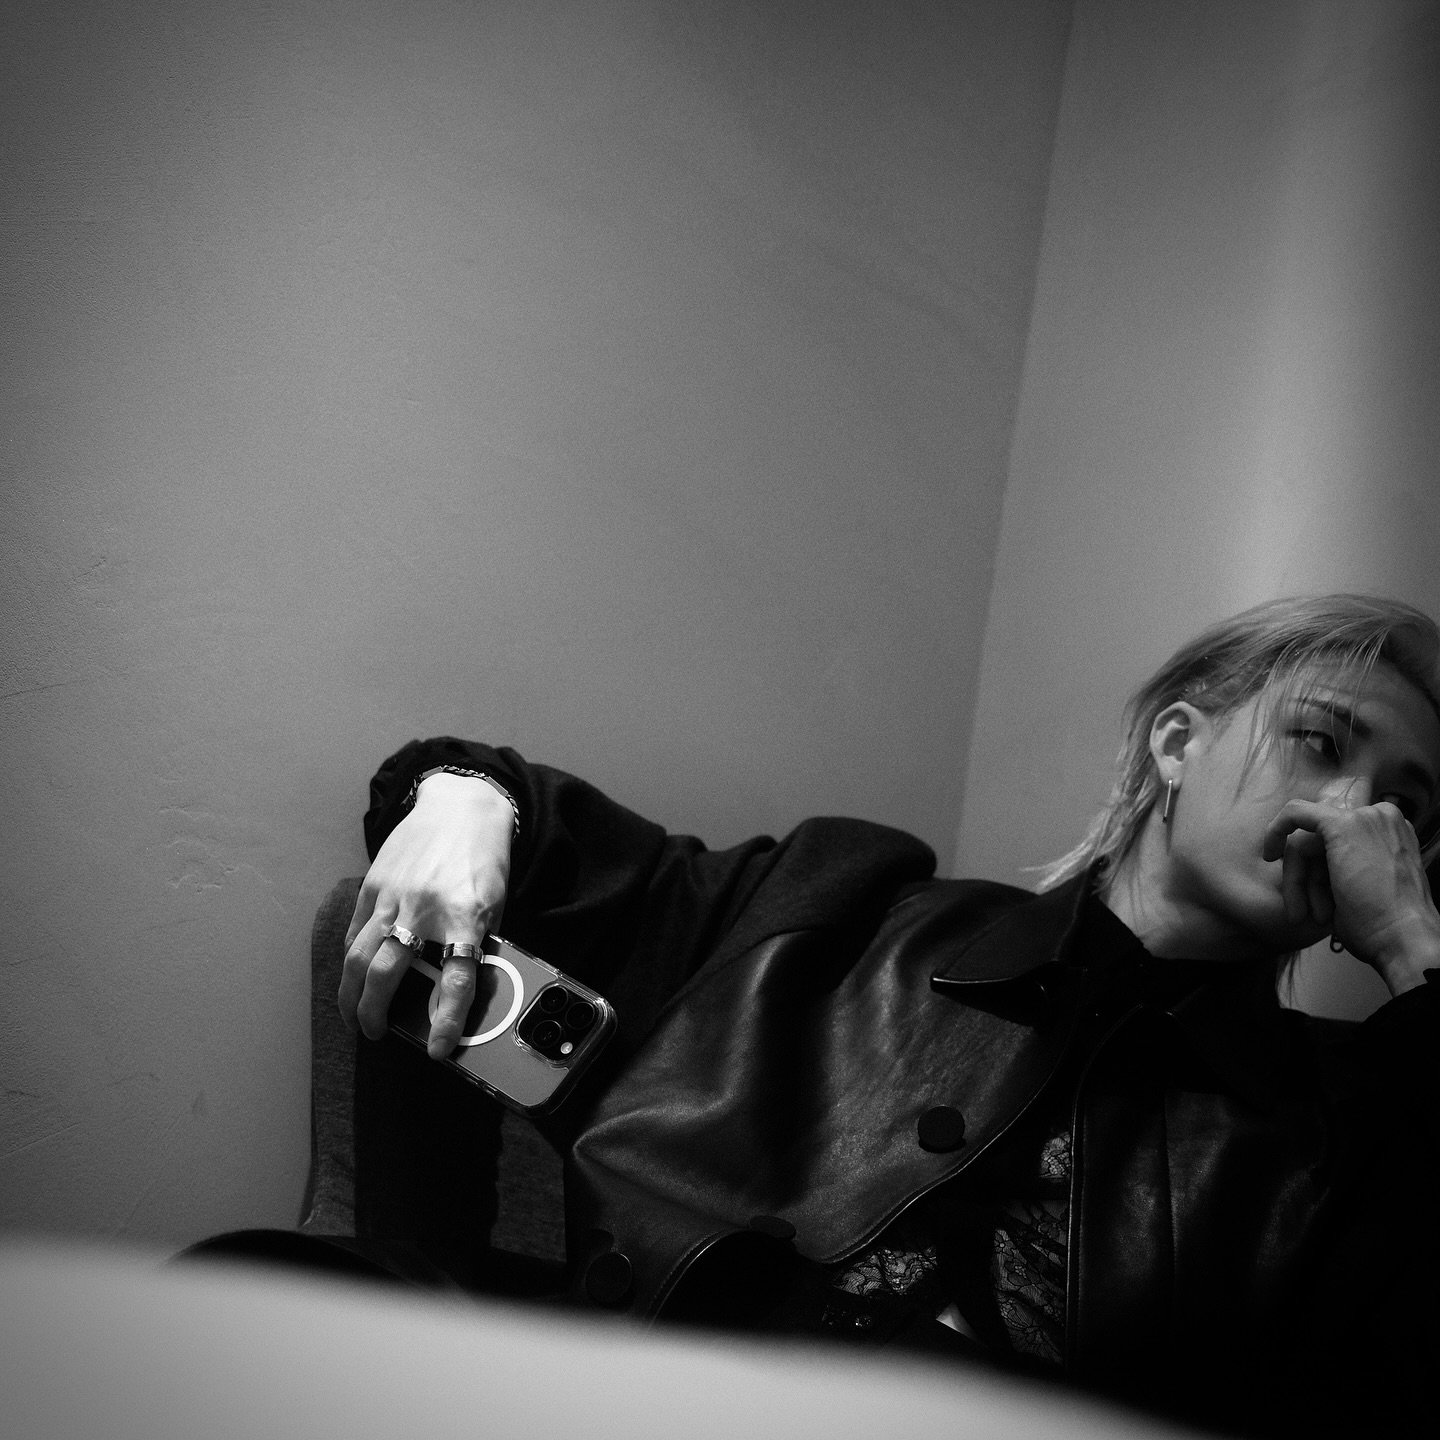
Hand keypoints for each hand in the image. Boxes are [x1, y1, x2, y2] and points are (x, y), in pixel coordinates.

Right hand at [339, 773, 515, 1056]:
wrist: (461, 807)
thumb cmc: (484, 860)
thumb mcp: (495, 905)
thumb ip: (477, 945)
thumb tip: (461, 994)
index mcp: (465, 915)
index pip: (456, 980)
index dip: (446, 1021)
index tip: (437, 1050)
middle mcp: (423, 908)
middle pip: (387, 973)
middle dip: (375, 1013)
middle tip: (376, 1032)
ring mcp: (392, 896)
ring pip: (359, 957)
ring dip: (351, 995)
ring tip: (354, 1017)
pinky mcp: (373, 885)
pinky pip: (354, 932)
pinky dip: (350, 961)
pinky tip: (352, 978)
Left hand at [1263, 799, 1439, 992]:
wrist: (1403, 937)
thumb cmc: (1386, 925)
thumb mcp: (1366, 887)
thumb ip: (1343, 867)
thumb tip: (1313, 867)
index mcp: (1390, 833)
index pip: (1338, 843)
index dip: (1319, 869)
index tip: (1308, 890)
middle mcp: (1380, 818)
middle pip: (1321, 841)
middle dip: (1306, 878)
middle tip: (1301, 912)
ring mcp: (1364, 818)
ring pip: (1307, 841)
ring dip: (1298, 881)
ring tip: (1303, 914)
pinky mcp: (1341, 823)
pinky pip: (1295, 813)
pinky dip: (1277, 830)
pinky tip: (1269, 854)